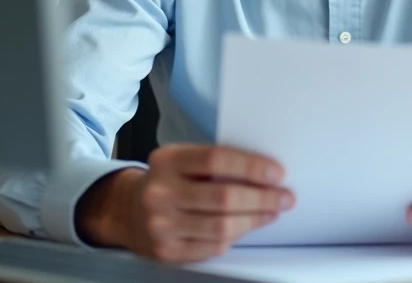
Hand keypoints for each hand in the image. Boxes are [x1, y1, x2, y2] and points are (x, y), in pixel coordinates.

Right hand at [77, 145, 293, 262]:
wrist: (127, 211)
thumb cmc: (167, 181)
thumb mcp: (181, 160)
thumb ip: (214, 162)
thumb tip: (263, 170)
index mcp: (166, 161)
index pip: (216, 159)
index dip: (251, 166)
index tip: (277, 172)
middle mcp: (159, 193)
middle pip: (224, 197)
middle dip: (262, 197)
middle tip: (284, 196)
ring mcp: (161, 225)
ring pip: (222, 226)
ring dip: (255, 219)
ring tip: (272, 211)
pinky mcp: (166, 252)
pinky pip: (212, 246)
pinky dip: (235, 237)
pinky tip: (247, 226)